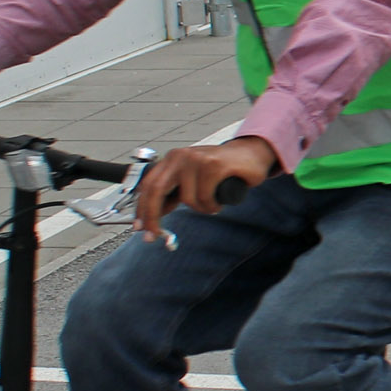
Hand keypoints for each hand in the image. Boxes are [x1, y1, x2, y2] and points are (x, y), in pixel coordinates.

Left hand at [134, 137, 276, 241]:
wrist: (251, 154)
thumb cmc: (222, 169)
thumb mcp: (193, 180)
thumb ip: (175, 192)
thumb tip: (156, 213)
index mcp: (172, 159)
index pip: (148, 185)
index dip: (141, 208)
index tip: (139, 227)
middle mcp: (180, 156)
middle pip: (157, 191)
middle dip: (153, 217)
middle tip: (155, 236)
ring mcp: (196, 159)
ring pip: (187, 199)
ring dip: (201, 210)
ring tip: (212, 204)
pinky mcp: (214, 165)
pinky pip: (206, 197)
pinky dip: (212, 206)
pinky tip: (219, 202)